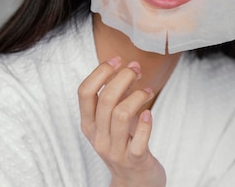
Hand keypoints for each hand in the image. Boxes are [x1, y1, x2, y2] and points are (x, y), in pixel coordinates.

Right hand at [78, 57, 165, 186]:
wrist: (134, 181)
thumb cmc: (125, 142)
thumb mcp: (112, 121)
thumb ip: (116, 97)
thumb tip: (128, 66)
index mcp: (88, 124)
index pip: (84, 92)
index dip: (100, 72)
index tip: (117, 60)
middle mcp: (98, 137)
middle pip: (106, 100)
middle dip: (124, 77)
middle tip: (137, 69)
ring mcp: (115, 150)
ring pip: (121, 115)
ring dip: (138, 96)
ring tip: (148, 91)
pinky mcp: (134, 160)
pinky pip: (139, 141)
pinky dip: (146, 123)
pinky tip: (150, 113)